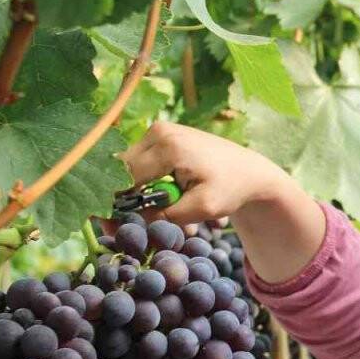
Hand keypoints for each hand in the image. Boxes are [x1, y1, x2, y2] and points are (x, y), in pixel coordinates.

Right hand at [120, 121, 296, 223]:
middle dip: (122, 199)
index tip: (111, 228)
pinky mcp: (161, 135)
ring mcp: (158, 130)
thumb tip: (133, 219)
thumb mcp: (203, 208)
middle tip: (121, 226)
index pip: (126, 179)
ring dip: (136, 191)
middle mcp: (158, 132)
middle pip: (122, 170)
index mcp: (168, 147)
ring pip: (128, 167)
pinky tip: (163, 195)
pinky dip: (146, 181)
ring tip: (156, 210)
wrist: (249, 171)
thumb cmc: (230, 189)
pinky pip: (140, 162)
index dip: (116, 205)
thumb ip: (167, 215)